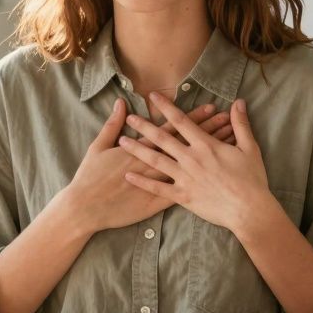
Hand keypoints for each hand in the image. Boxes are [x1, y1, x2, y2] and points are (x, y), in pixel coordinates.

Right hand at [57, 99, 232, 235]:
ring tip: (226, 144)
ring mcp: (158, 183)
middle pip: (187, 144)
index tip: (210, 107)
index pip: (173, 129)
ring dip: (209, 154)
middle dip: (208, 130)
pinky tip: (218, 176)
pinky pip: (185, 189)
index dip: (193, 118)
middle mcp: (154, 163)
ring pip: (191, 165)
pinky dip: (203, 181)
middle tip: (226, 119)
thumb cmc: (90, 178)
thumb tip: (121, 103)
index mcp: (141, 148)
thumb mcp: (98, 147)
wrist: (86, 208)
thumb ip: (112, 125)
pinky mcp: (158, 201)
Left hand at [120, 94, 270, 234]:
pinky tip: (128, 176)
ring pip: (156, 160)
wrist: (249, 210)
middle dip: (144, 127)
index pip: (181, 121)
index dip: (166, 107)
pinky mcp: (183, 197)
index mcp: (205, 145)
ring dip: (138, 150)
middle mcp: (191, 159)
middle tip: (130, 118)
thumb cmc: (251, 179)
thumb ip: (241, 124)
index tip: (152, 96)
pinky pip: (158, 189)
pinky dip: (142, 182)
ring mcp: (185, 178)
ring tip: (122, 141)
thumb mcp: (249, 148)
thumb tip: (238, 102)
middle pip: (163, 139)